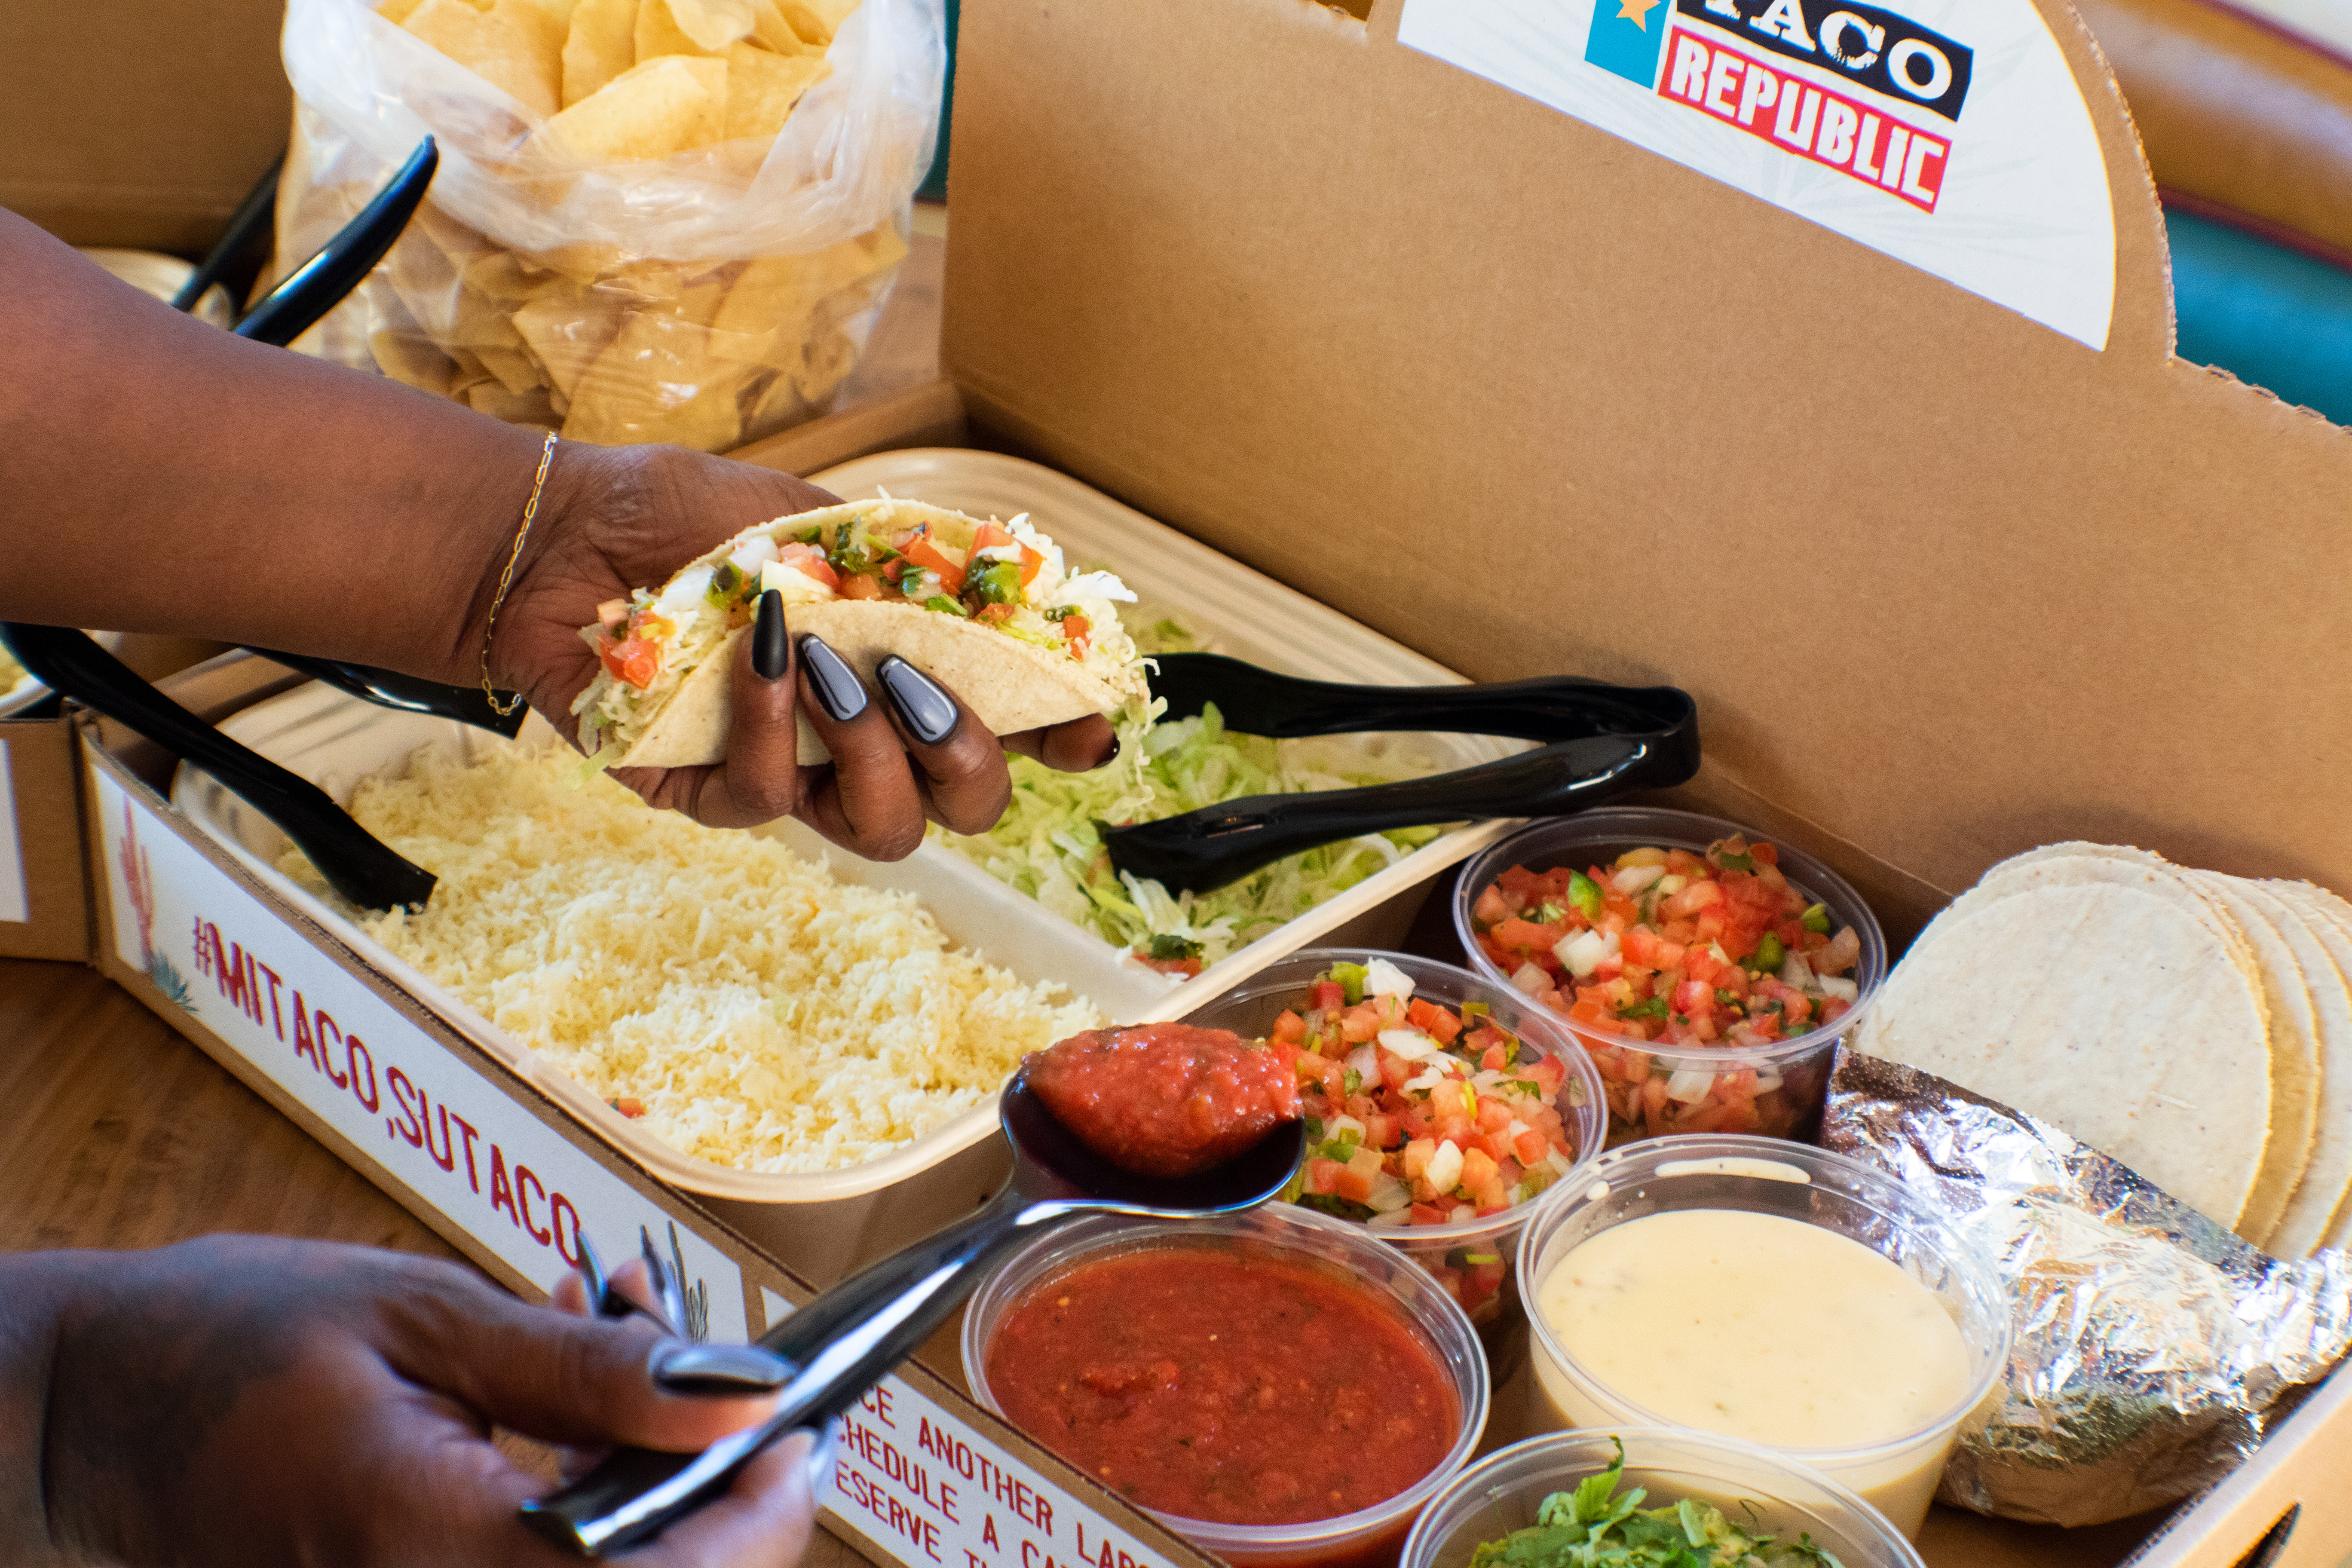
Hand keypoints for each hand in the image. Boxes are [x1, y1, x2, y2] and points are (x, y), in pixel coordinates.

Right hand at [25, 1236, 814, 1567]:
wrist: (93, 1409)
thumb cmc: (233, 1343)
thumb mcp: (424, 1319)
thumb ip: (589, 1371)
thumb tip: (742, 1393)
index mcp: (430, 1546)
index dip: (760, 1514)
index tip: (799, 1426)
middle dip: (717, 1494)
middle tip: (726, 1377)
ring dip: (654, 1484)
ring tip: (624, 1341)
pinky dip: (593, 1506)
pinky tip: (576, 1399)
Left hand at [487, 443, 1116, 855]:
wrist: (561, 533)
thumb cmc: (688, 519)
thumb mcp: (816, 515)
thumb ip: (908, 554)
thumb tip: (1005, 572)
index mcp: (901, 667)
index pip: (1009, 724)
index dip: (1060, 737)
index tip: (1085, 729)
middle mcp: (860, 736)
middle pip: (967, 805)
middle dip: (974, 759)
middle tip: (927, 688)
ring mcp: (790, 774)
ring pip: (885, 830)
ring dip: (877, 753)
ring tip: (837, 674)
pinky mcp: (709, 797)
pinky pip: (768, 799)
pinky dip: (770, 724)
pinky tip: (755, 657)